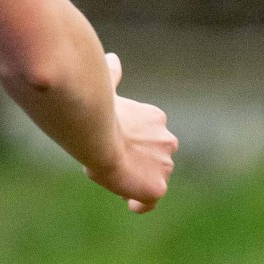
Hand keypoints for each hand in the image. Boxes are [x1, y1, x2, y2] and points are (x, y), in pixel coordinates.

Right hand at [90, 54, 176, 212]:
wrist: (96, 134)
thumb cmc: (96, 110)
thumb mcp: (105, 88)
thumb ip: (112, 77)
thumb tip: (112, 58)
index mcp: (155, 119)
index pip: (151, 136)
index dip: (135, 143)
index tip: (118, 145)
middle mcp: (167, 142)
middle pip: (156, 158)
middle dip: (139, 162)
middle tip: (114, 163)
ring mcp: (164, 165)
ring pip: (153, 178)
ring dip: (137, 180)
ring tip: (115, 180)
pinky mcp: (156, 187)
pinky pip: (150, 200)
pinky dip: (141, 204)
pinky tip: (130, 204)